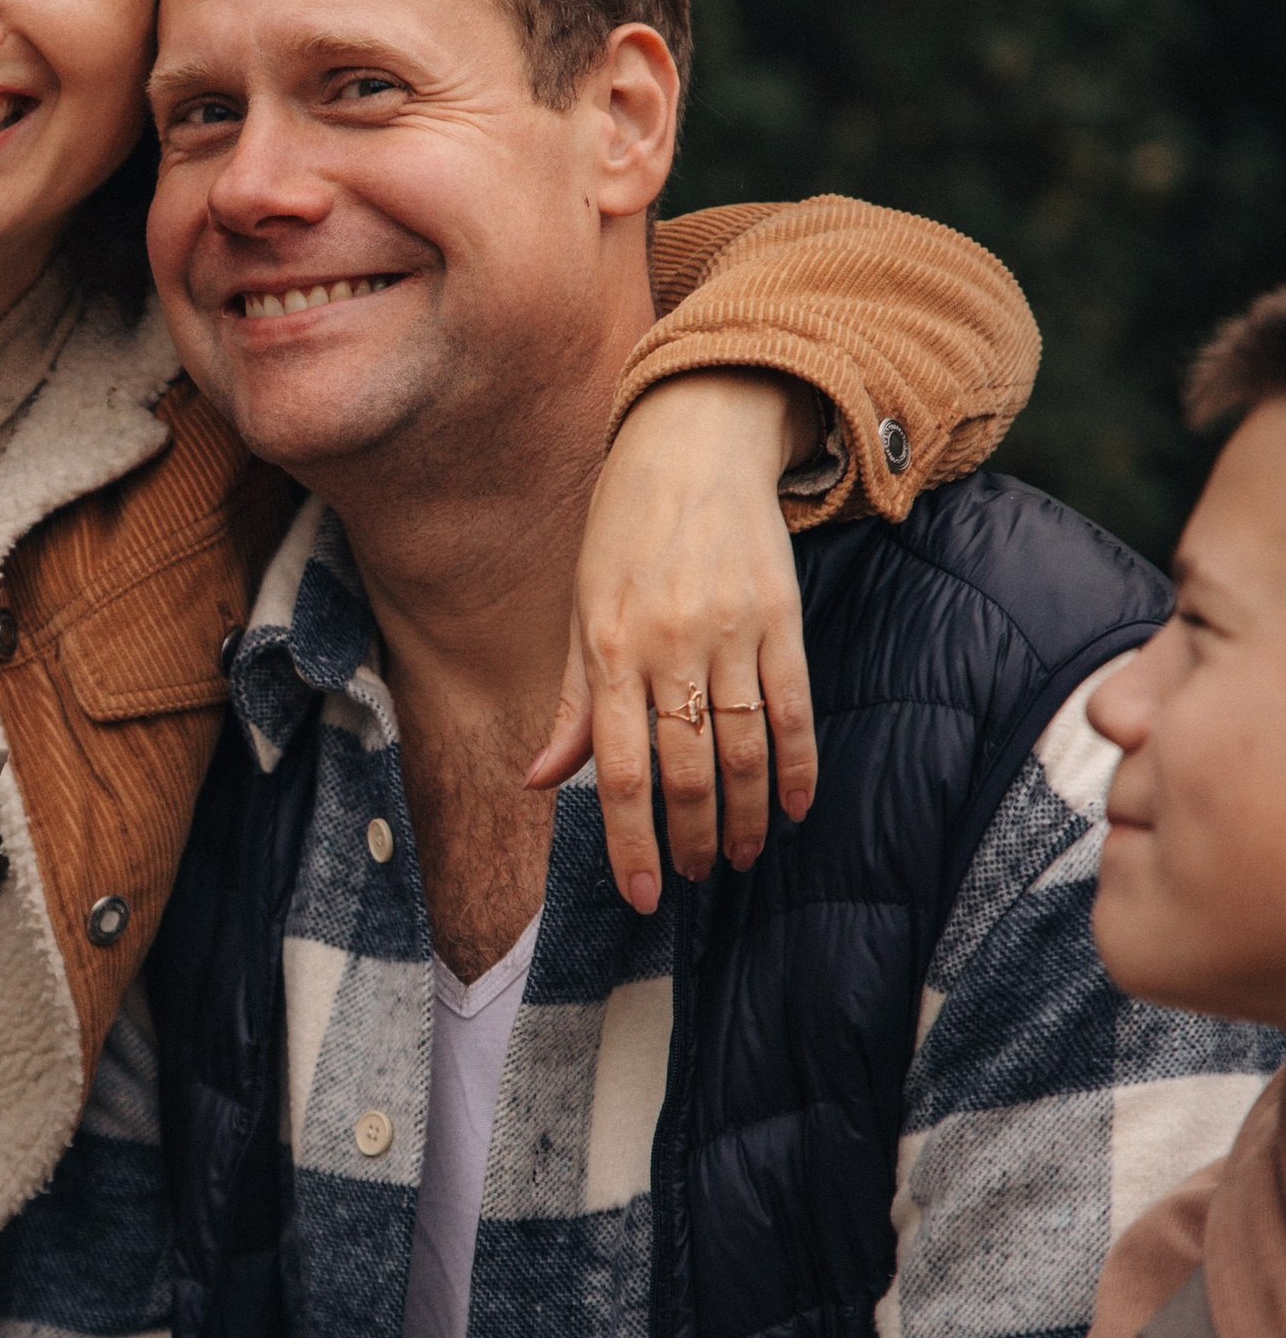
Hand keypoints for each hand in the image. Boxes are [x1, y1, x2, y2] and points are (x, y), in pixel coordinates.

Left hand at [529, 372, 820, 913]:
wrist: (696, 443)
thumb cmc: (624, 531)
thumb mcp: (580, 609)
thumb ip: (570, 701)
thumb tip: (540, 781)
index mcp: (609, 649)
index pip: (619, 769)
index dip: (631, 840)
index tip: (642, 894)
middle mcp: (670, 647)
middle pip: (688, 769)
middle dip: (690, 839)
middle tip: (690, 879)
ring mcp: (732, 633)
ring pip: (744, 749)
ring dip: (742, 816)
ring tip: (736, 858)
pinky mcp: (782, 618)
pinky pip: (794, 708)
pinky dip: (797, 766)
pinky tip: (792, 808)